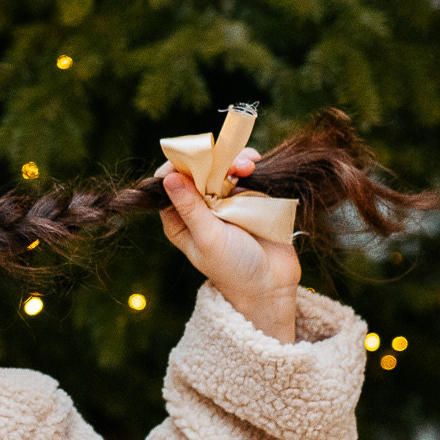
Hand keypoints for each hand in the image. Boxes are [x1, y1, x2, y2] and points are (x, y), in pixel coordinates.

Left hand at [156, 147, 298, 342]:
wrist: (271, 283)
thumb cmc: (233, 267)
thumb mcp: (208, 238)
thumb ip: (191, 208)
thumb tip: (168, 178)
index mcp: (179, 219)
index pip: (168, 184)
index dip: (178, 166)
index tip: (194, 157)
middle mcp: (198, 207)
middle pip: (196, 170)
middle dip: (210, 159)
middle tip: (227, 162)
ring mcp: (223, 200)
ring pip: (220, 167)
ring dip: (232, 160)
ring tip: (246, 165)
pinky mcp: (247, 196)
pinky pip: (243, 172)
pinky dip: (248, 163)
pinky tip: (254, 163)